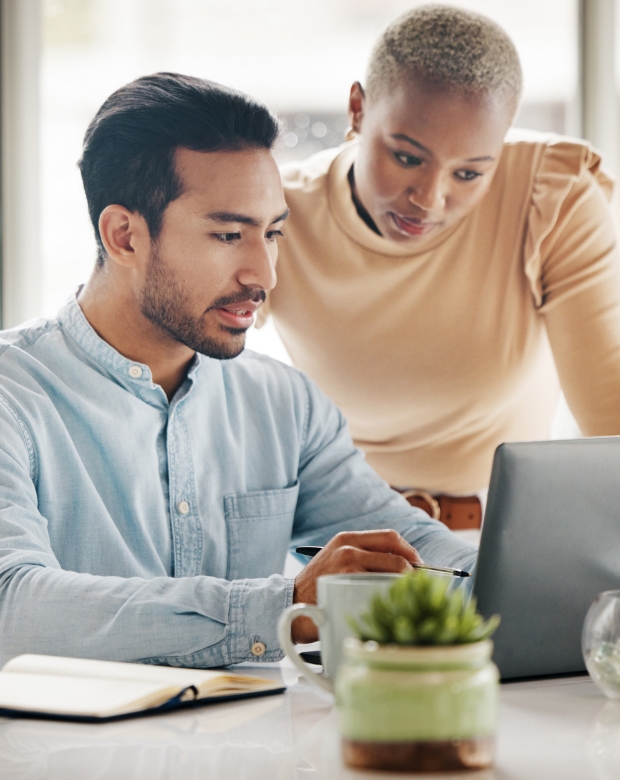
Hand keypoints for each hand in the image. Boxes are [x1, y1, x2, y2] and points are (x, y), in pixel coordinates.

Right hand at [291, 529, 421, 643]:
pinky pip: (381, 588)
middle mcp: (348, 547)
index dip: (410, 551)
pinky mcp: (345, 584)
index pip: (390, 537)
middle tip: (418, 583)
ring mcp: (347, 565)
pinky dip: (392, 597)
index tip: (419, 565)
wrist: (289, 603)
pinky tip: (392, 606)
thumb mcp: (337, 560)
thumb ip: (363, 557)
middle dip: (413, 568)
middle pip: (395, 552)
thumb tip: (403, 565)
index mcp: (347, 538)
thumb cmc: (317, 587)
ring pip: (392, 570)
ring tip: (408, 596)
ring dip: (405, 584)